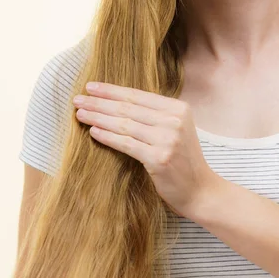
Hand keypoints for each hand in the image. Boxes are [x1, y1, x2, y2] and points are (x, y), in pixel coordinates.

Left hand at [73, 82, 216, 219]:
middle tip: (77, 99)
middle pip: (128, 107)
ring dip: (98, 118)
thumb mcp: (176, 130)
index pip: (138, 95)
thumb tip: (117, 102)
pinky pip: (126, 144)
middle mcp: (174, 120)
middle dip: (99, 102)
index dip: (111, 90)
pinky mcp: (159, 158)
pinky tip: (93, 132)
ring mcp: (168, 139)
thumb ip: (154, 115)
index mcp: (178, 108)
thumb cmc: (182, 160)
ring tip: (80, 113)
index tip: (91, 87)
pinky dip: (107, 137)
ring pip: (124, 124)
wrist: (201, 190)